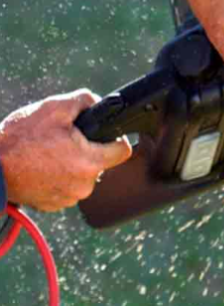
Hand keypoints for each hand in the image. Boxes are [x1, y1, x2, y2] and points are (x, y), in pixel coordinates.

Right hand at [0, 90, 131, 211]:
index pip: (123, 151)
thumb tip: (98, 103)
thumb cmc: (19, 139)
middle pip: (101, 162)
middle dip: (88, 149)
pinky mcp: (53, 205)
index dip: (115, 137)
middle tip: (64, 140)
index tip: (104, 133)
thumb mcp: (54, 107)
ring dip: (72, 164)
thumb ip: (85, 100)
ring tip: (49, 153)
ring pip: (83, 175)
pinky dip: (58, 177)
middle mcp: (83, 185)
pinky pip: (66, 187)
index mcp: (89, 162)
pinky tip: (42, 166)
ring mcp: (68, 198)